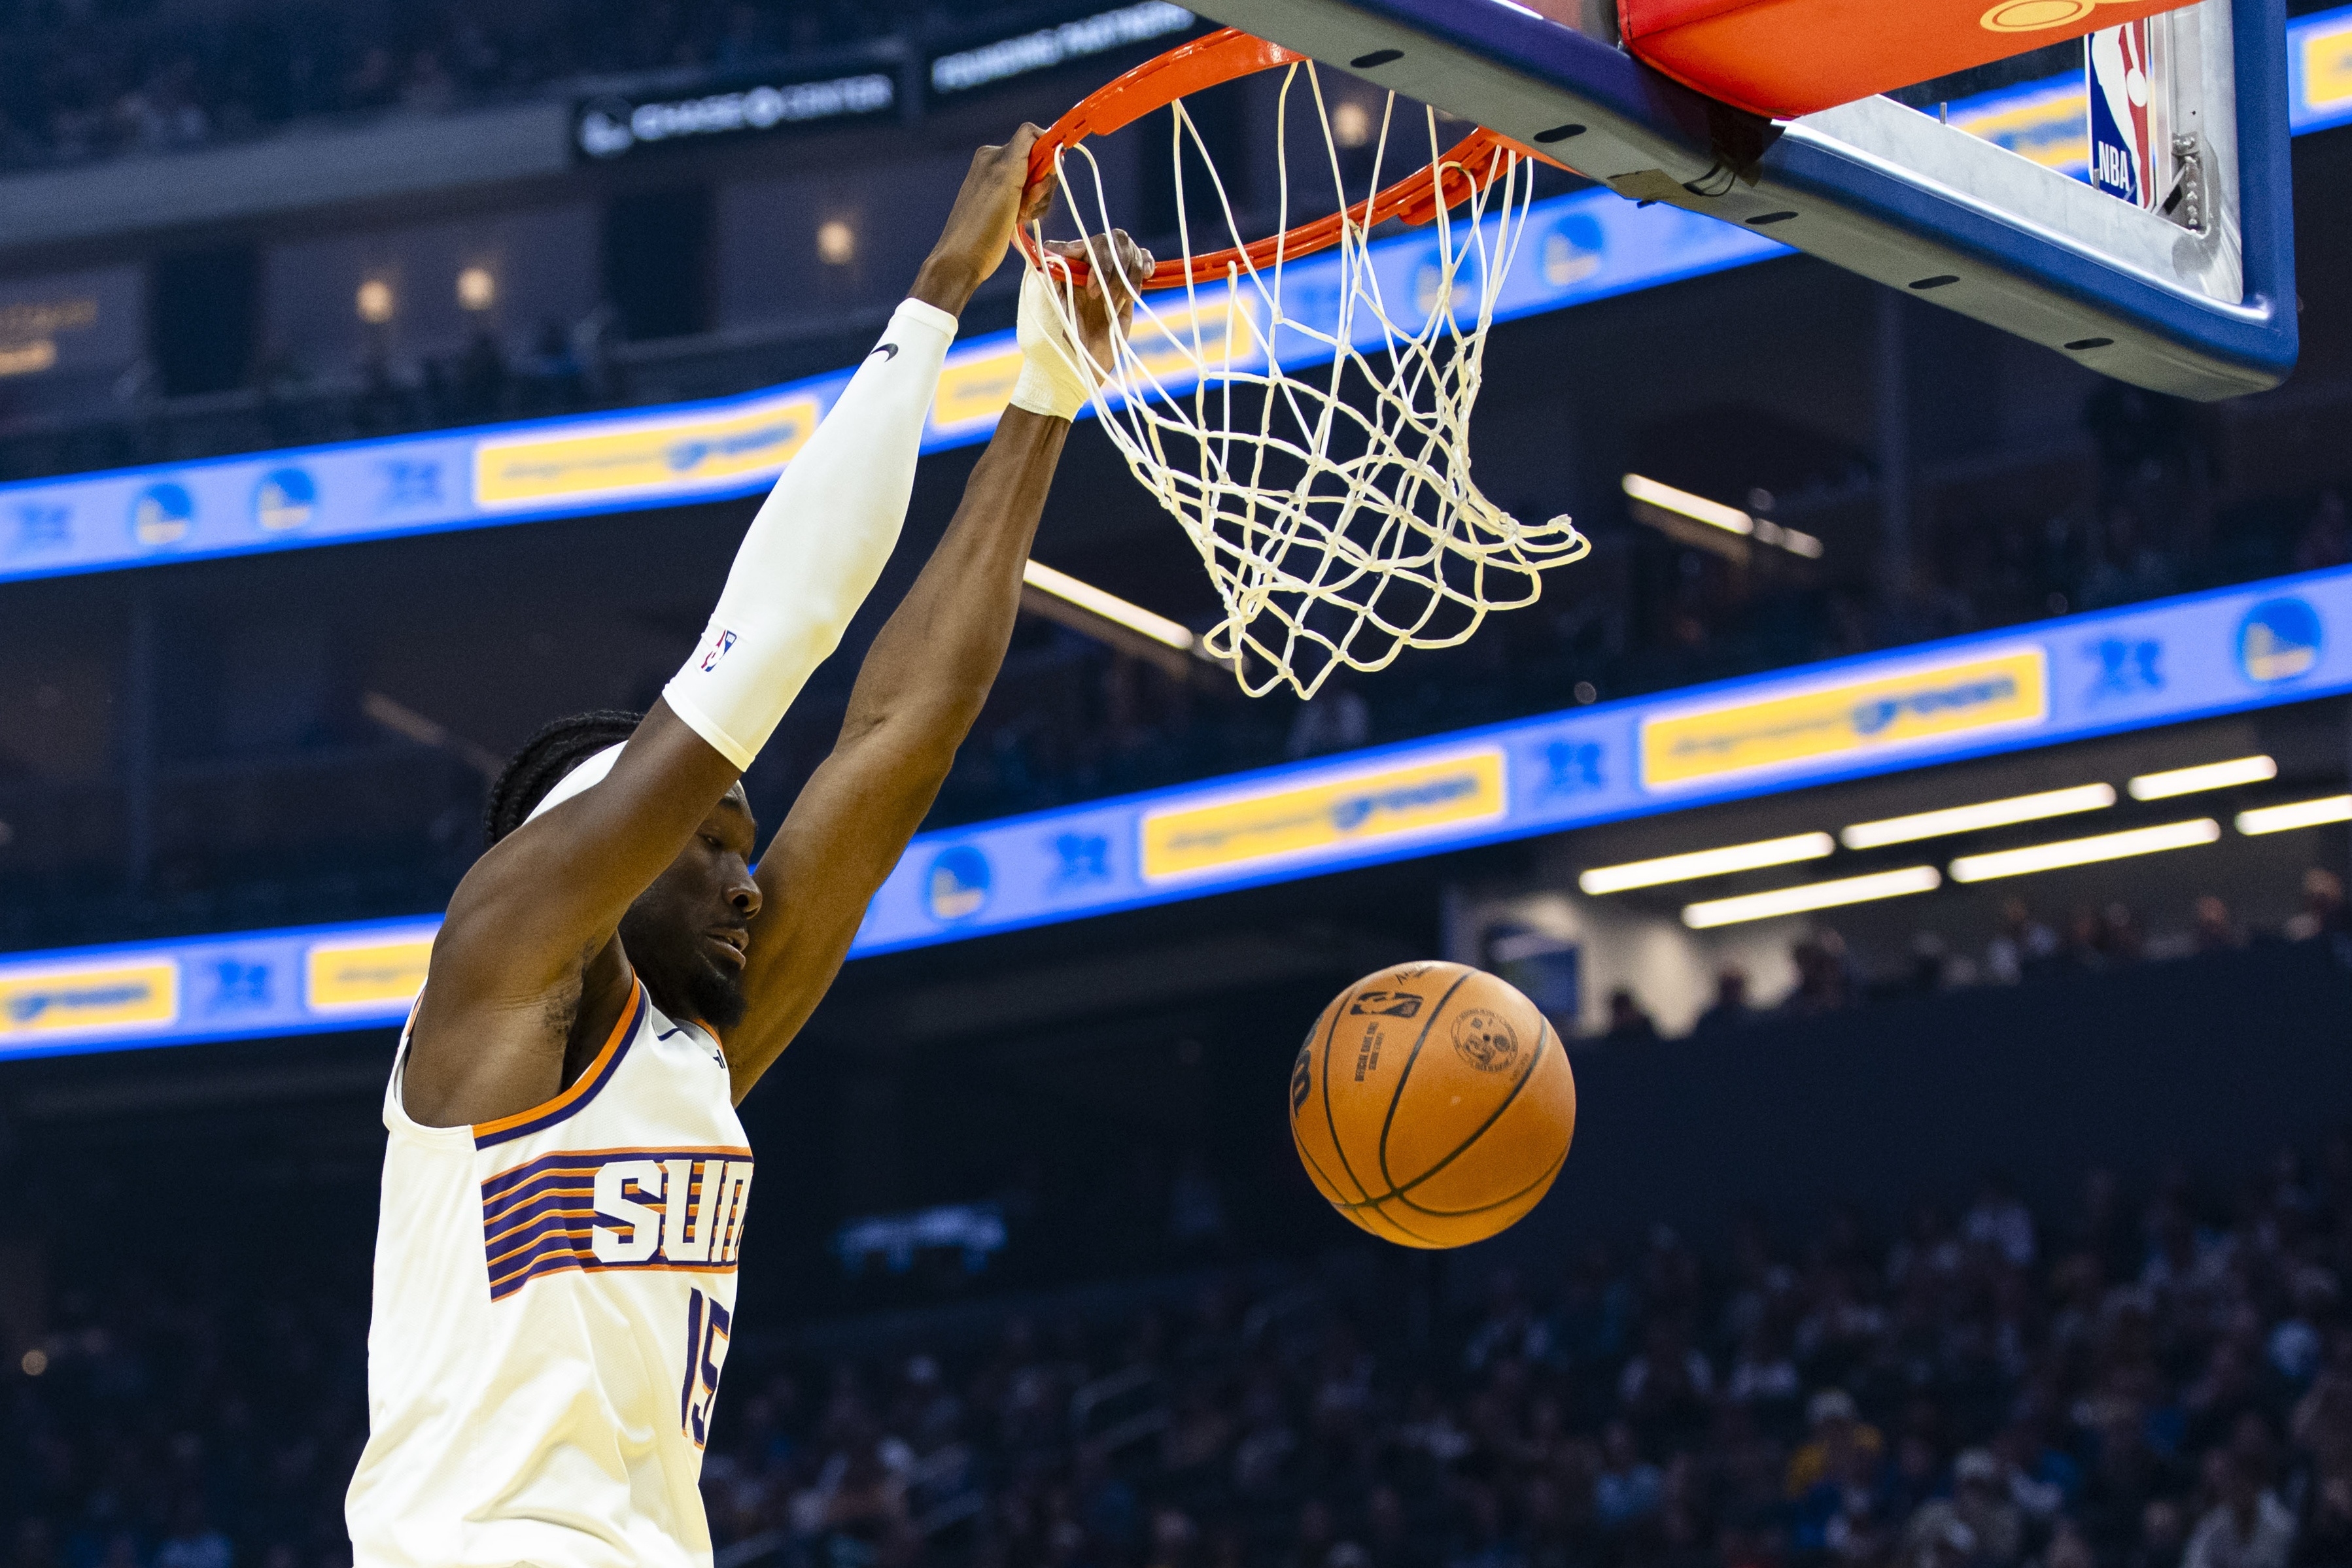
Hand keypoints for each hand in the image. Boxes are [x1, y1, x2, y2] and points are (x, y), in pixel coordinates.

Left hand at [911, 126, 1043, 315]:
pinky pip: (1032, 198)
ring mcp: (1002, 185)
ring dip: (1039, 200)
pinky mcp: (1006, 204)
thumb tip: (1043, 131)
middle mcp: (998, 164)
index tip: (1047, 175)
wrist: (964, 259)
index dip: (1047, 154)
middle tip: (1029, 202)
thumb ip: (1023, 147)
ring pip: (1039, 183)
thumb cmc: (982, 223)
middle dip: (1043, 184)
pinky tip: (1020, 220)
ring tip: (1022, 215)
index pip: (1034, 137)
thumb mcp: (1005, 176)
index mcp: (995, 153)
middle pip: (1040, 162)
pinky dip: (1033, 210)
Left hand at [1040, 230, 1151, 381]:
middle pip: (1109, 240)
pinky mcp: (1125, 293)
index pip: (1082, 241)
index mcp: (1061, 266)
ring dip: (1123, 273)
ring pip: (1127, 248)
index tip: (1086, 285)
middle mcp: (1084, 268)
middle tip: (1097, 297)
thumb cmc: (1046, 342)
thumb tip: (1054, 244)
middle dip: (1108, 263)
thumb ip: (1048, 270)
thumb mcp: (1041, 303)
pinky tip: (1141, 278)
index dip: (1089, 254)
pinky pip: (1141, 263)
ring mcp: (1105, 279)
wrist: (1069, 373)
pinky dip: (1145, 264)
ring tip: (1113, 302)